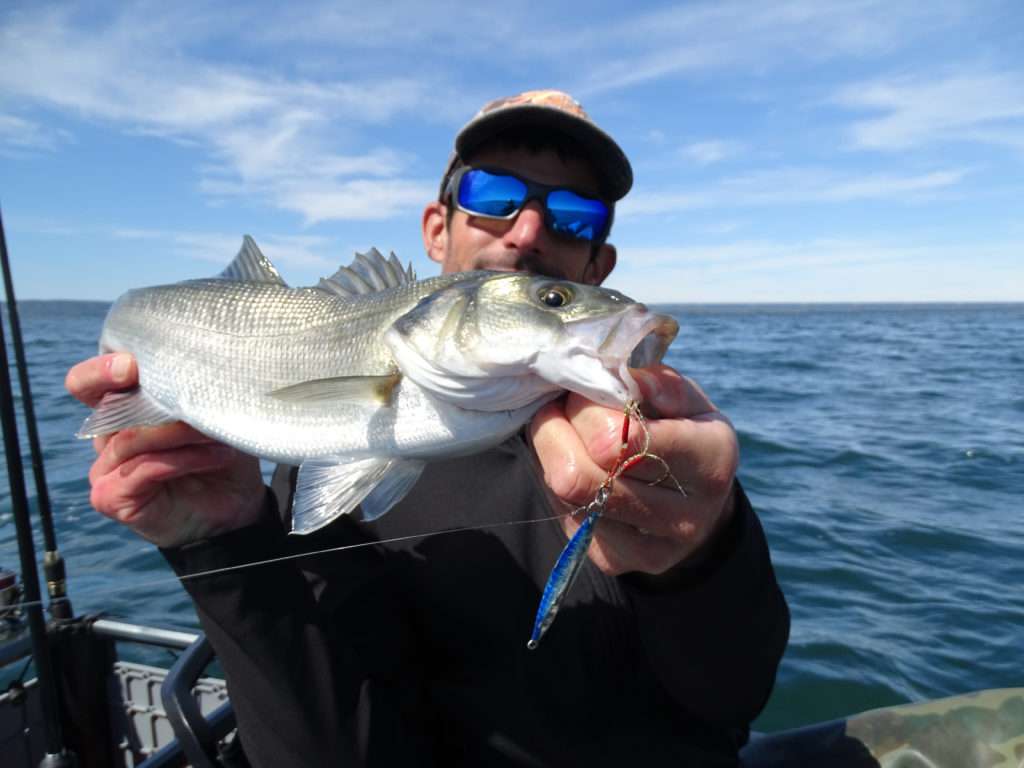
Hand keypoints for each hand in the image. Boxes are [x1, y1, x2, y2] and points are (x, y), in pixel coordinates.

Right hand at [66, 353, 265, 548]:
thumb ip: (192, 398)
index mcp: (122, 411)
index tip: (131, 364)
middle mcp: (106, 438)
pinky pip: (145, 467)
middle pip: (104, 405)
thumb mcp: (211, 420)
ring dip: (181, 433)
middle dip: (145, 395)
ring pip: (132, 437)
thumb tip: (197, 374)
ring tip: (218, 435)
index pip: (89, 383)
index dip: (101, 370)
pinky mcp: (111, 496)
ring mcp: (104, 469)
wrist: (235, 511)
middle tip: (182, 394)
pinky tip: (216, 456)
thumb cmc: (221, 457)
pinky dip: (184, 459)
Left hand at [529, 365, 738, 576]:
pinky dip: (557, 483)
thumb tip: (620, 375)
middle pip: (585, 475)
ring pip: (568, 497)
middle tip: (564, 407)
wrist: (696, 501)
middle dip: (559, 430)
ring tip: (567, 431)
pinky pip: (564, 515)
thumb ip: (656, 381)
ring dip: (552, 454)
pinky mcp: (618, 563)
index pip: (625, 440)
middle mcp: (688, 514)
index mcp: (711, 460)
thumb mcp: (684, 399)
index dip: (588, 409)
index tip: (585, 390)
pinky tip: (576, 464)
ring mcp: (652, 548)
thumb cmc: (683, 432)